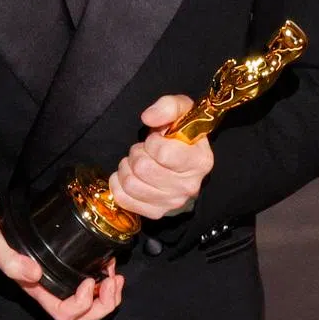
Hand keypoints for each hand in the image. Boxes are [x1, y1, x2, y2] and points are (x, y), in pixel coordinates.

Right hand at [0, 200, 123, 319]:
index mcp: (37, 290)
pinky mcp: (69, 267)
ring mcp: (62, 280)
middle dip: (103, 305)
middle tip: (112, 281)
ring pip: (91, 306)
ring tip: (115, 276)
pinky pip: (92, 286)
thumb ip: (11, 261)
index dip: (80, 305)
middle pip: (82, 317)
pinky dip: (106, 281)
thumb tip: (34, 273)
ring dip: (108, 296)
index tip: (88, 281)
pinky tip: (110, 265)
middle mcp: (52, 289)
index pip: (63, 313)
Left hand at [108, 94, 212, 219]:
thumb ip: (168, 107)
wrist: (184, 161)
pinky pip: (123, 198)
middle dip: (137, 153)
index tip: (157, 139)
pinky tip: (128, 174)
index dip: (152, 142)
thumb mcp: (182, 110)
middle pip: (143, 168)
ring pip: (131, 184)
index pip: (162, 153)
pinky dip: (118, 183)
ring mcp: (172, 202)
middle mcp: (188, 186)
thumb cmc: (181, 134)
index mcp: (199, 162)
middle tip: (144, 150)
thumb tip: (148, 118)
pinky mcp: (155, 212)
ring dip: (127, 167)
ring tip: (137, 161)